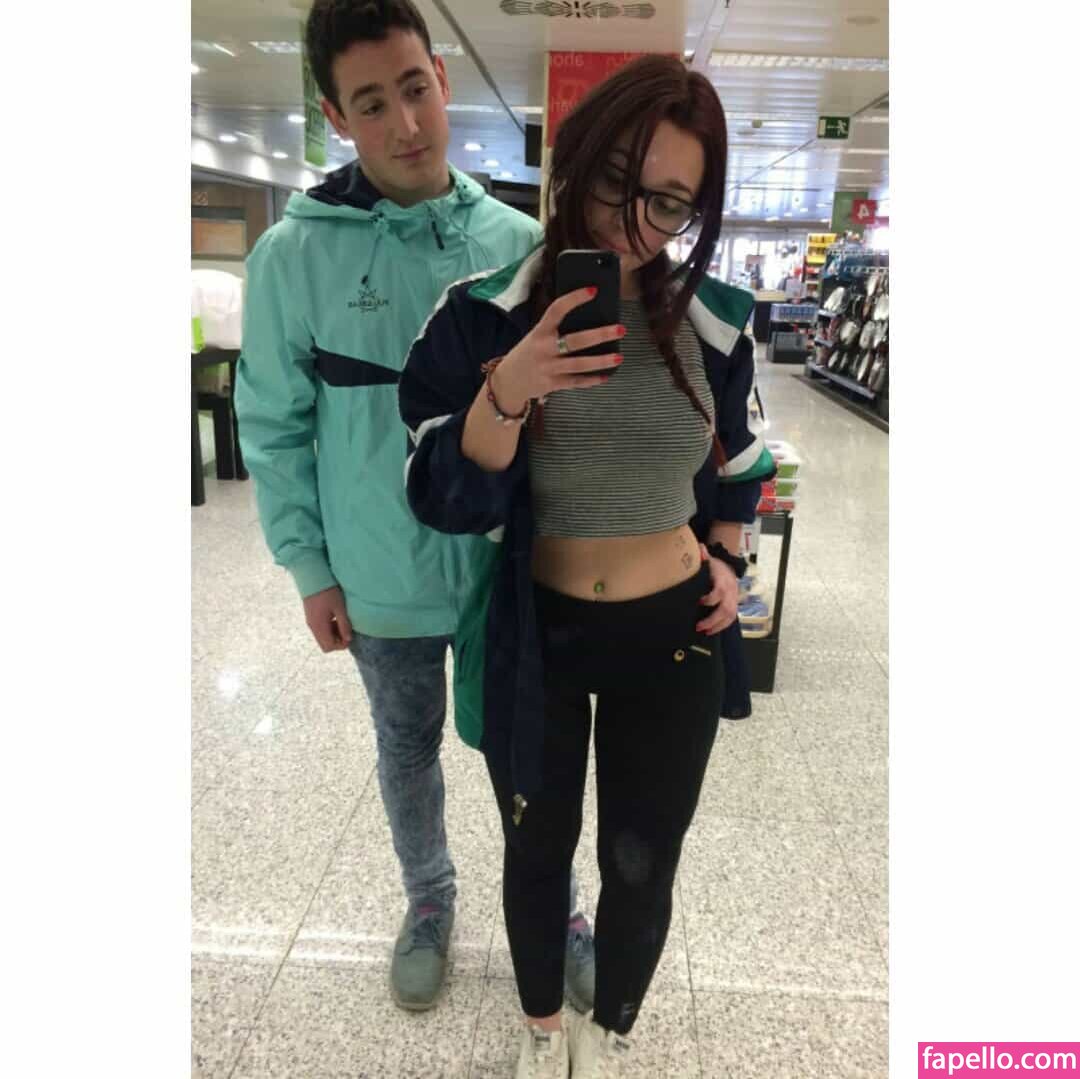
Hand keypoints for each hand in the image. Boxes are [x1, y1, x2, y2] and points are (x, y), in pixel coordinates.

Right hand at [302, 585, 352, 651]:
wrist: (312, 577)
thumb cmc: (328, 591)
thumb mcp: (340, 608)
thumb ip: (344, 625)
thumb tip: (349, 639)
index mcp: (319, 626)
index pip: (329, 647)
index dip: (341, 645)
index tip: (349, 635)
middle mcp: (312, 627)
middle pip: (325, 644)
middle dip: (337, 641)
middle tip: (345, 628)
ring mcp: (310, 622)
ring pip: (322, 637)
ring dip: (333, 634)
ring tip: (341, 621)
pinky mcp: (310, 616)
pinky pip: (319, 629)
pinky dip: (328, 628)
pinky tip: (334, 616)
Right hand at [490, 286, 624, 410]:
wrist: (507, 382)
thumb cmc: (528, 353)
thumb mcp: (536, 336)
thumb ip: (556, 329)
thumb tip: (589, 320)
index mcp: (539, 331)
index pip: (556, 310)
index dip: (574, 299)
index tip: (593, 291)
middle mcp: (543, 349)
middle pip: (575, 341)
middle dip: (599, 335)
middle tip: (620, 329)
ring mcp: (548, 368)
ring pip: (579, 364)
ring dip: (601, 361)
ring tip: (619, 357)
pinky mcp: (552, 384)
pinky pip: (576, 382)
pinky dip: (591, 380)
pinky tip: (606, 376)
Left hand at [696, 543, 738, 634]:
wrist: (728, 568)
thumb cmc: (715, 567)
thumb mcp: (709, 560)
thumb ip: (703, 556)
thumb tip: (700, 548)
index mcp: (723, 580)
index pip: (719, 591)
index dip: (710, 598)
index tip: (699, 601)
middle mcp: (730, 592)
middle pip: (725, 608)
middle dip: (712, 619)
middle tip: (699, 626)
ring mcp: (733, 600)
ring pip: (729, 616)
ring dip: (717, 626)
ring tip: (704, 631)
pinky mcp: (733, 606)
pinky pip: (730, 619)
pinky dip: (721, 627)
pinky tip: (710, 631)